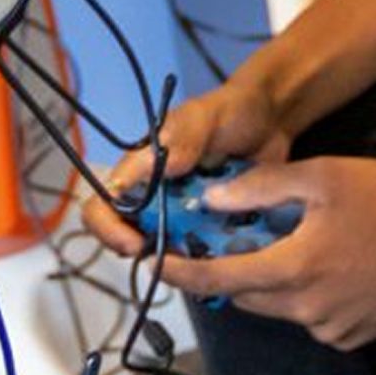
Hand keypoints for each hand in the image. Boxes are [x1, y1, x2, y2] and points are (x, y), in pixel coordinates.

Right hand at [83, 76, 290, 256]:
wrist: (272, 120)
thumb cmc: (231, 110)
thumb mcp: (206, 117)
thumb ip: (182, 137)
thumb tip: (153, 170)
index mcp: (140, 170)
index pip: (103, 205)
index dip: (108, 229)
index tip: (136, 244)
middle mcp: (154, 197)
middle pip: (127, 237)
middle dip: (146, 254)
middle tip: (176, 261)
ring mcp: (181, 215)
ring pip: (164, 252)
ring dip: (178, 263)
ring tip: (203, 264)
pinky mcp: (208, 227)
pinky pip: (198, 255)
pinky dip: (206, 263)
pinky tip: (224, 261)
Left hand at [160, 158, 375, 350]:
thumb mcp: (321, 175)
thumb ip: (260, 188)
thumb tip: (212, 201)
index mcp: (295, 269)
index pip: (218, 277)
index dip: (179, 269)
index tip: (149, 260)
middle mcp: (308, 309)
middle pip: (245, 294)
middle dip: (230, 267)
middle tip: (227, 237)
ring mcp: (332, 329)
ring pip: (279, 306)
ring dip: (272, 280)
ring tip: (293, 242)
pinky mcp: (352, 337)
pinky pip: (310, 317)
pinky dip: (305, 294)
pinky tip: (330, 263)